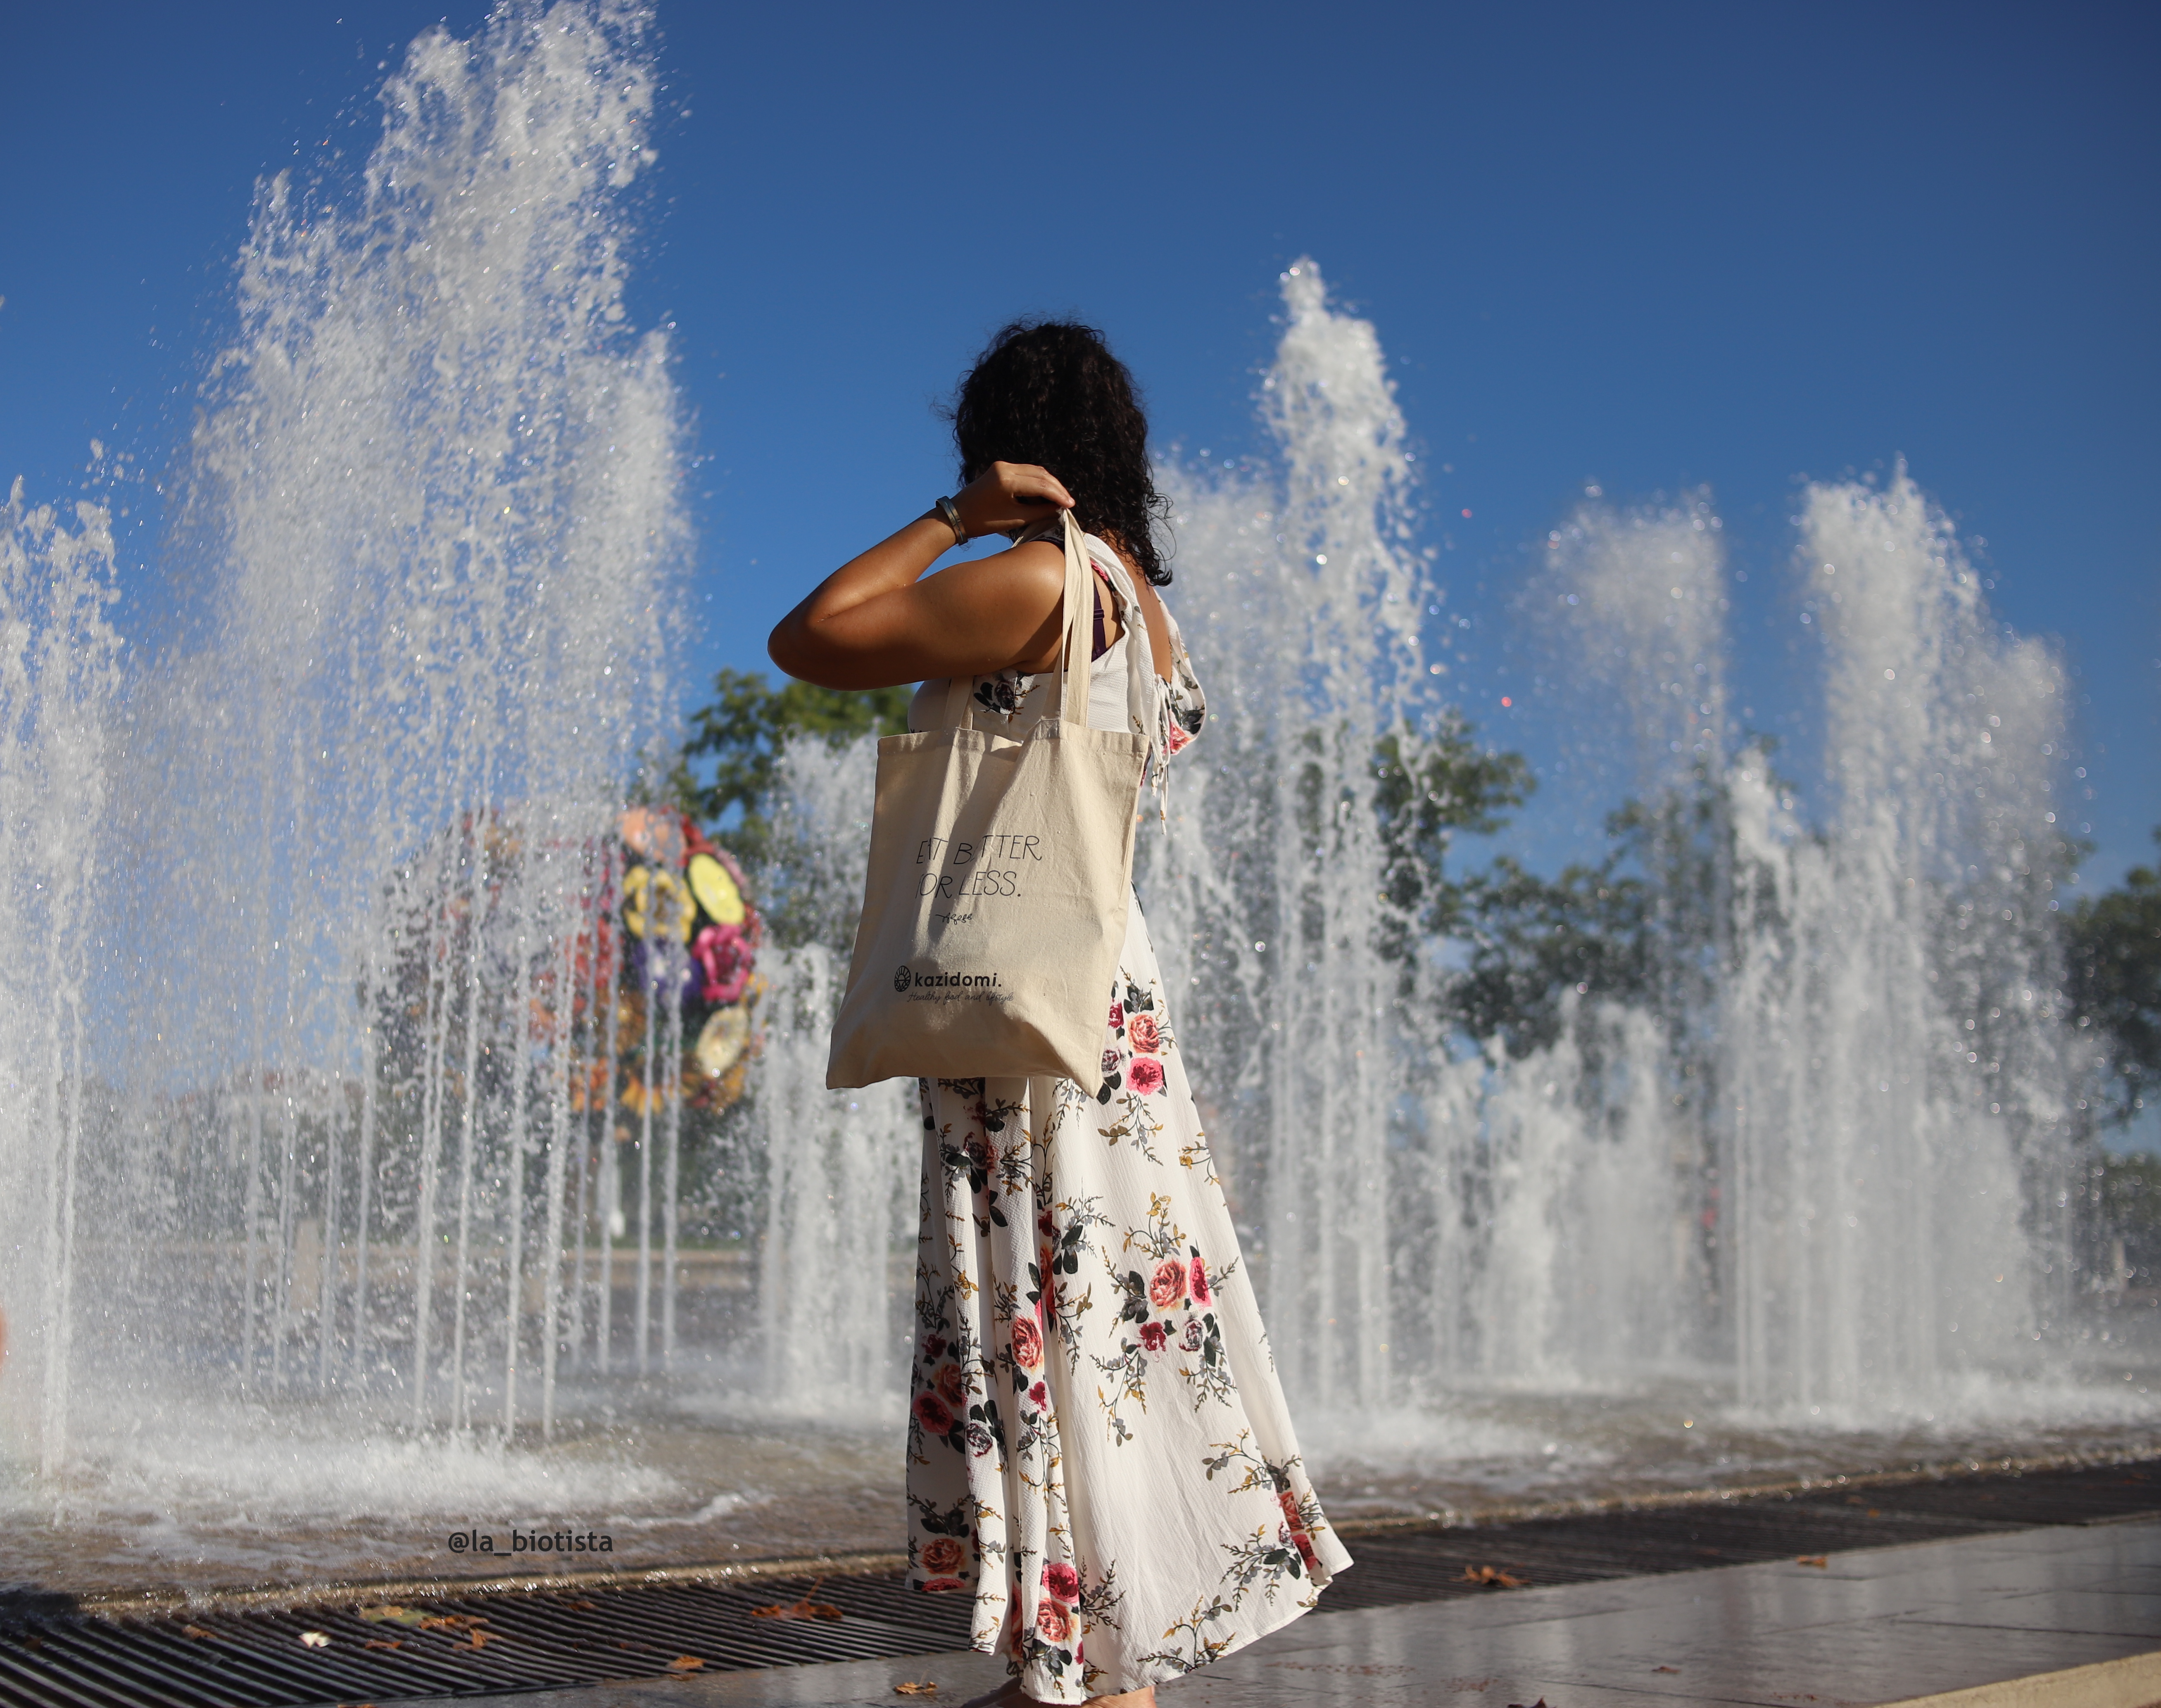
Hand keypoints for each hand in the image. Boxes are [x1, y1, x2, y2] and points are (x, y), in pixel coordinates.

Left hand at [952, 461, 1073, 539]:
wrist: (957, 515)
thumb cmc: (983, 521)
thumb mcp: (1014, 520)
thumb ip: (1039, 513)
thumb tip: (1058, 510)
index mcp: (1006, 480)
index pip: (1041, 485)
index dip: (1058, 495)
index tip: (1070, 506)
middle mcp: (1005, 468)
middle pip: (1040, 474)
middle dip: (1056, 488)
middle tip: (1068, 502)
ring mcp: (1002, 465)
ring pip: (1034, 471)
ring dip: (1048, 484)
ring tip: (1059, 500)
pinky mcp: (1000, 468)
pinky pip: (1025, 472)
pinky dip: (1037, 482)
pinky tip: (1044, 495)